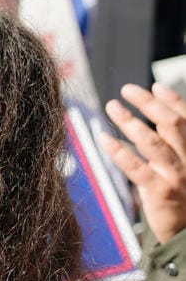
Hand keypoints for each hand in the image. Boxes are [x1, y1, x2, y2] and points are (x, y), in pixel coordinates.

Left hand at [104, 84, 185, 241]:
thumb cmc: (182, 195)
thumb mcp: (183, 165)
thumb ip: (170, 145)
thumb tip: (148, 120)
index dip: (171, 100)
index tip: (154, 86)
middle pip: (172, 123)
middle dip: (149, 103)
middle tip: (127, 90)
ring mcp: (176, 176)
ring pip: (153, 142)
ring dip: (130, 121)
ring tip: (113, 107)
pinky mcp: (160, 192)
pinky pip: (136, 167)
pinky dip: (118, 151)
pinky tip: (103, 138)